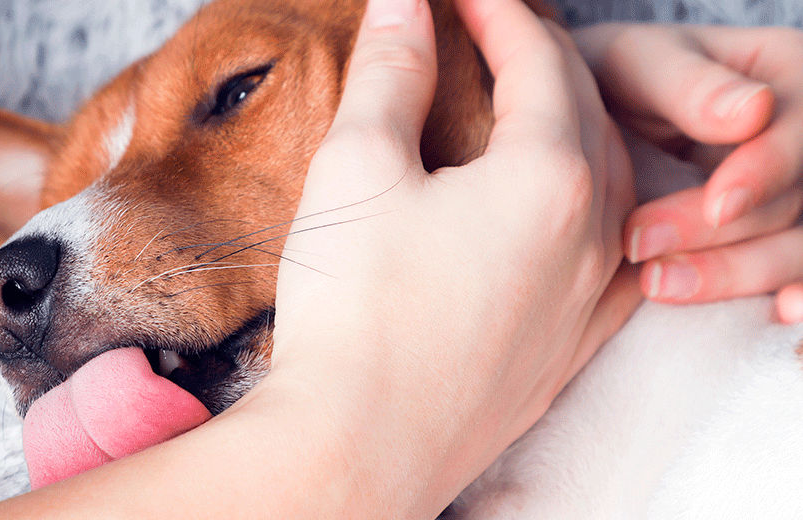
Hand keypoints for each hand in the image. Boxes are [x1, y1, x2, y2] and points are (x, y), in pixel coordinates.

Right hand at [270, 0, 637, 514]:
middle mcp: (592, 234)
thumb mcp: (359, 166)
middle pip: (586, 111)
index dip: (497, 11)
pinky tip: (570, 211)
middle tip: (489, 33)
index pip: (539, 59)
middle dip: (540, 57)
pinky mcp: (570, 348)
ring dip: (573, 127)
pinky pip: (611, 255)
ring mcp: (590, 298)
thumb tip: (405, 2)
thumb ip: (392, 72)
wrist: (358, 444)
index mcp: (549, 176)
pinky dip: (592, 207)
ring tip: (526, 108)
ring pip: (610, 181)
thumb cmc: (353, 307)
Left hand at [573, 24, 802, 322]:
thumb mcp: (640, 64)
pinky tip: (779, 320)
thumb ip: (688, 86)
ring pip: (796, 247)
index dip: (765, 172)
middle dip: (726, 236)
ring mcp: (792, 192)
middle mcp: (802, 138)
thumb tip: (752, 111)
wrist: (589, 117)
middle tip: (644, 253)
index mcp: (787, 77)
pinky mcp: (770, 238)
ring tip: (660, 286)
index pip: (797, 131)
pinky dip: (792, 297)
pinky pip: (794, 273)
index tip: (719, 206)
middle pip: (795, 199)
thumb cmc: (615, 77)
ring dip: (739, 275)